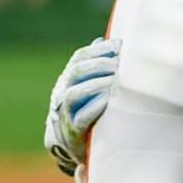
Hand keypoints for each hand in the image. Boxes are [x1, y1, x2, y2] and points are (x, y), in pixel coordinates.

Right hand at [44, 36, 119, 174]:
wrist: (73, 142)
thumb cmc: (89, 106)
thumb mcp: (92, 84)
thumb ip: (100, 65)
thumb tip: (114, 40)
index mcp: (70, 78)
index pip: (80, 56)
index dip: (99, 49)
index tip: (119, 45)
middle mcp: (63, 92)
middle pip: (76, 71)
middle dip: (100, 65)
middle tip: (119, 65)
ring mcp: (65, 112)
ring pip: (74, 93)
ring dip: (97, 84)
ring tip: (116, 81)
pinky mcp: (73, 131)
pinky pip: (81, 118)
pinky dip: (95, 107)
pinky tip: (109, 101)